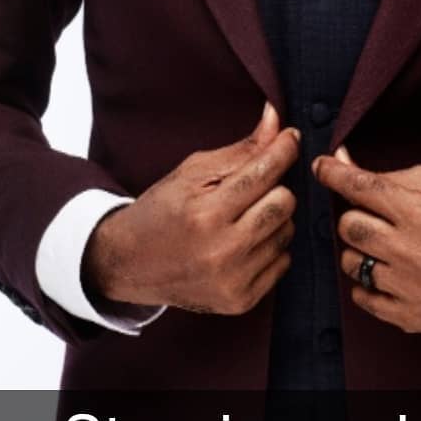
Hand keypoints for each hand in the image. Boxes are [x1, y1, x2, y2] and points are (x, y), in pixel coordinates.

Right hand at [83, 102, 298, 314]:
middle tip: (254, 186)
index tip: (290, 137)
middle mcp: (222, 250)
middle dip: (275, 186)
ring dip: (272, 218)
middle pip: (285, 202)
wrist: (130, 263)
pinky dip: (270, 246)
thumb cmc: (162, 210)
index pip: (265, 172)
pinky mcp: (241, 300)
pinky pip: (283, 261)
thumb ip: (241, 149)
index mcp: (205, 212)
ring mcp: (233, 280)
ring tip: (243, 217)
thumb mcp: (193, 172)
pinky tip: (243, 242)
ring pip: (287, 231)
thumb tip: (276, 120)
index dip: (283, 148)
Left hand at [312, 147, 420, 332]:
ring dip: (360, 250)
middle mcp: (416, 251)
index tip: (319, 167)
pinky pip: (364, 298)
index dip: (334, 174)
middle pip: (349, 227)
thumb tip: (341, 161)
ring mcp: (414, 288)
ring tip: (384, 246)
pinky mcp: (414, 316)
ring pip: (352, 263)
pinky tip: (388, 272)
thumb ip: (386, 176)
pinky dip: (367, 283)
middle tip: (371, 216)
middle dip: (353, 216)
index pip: (361, 188)